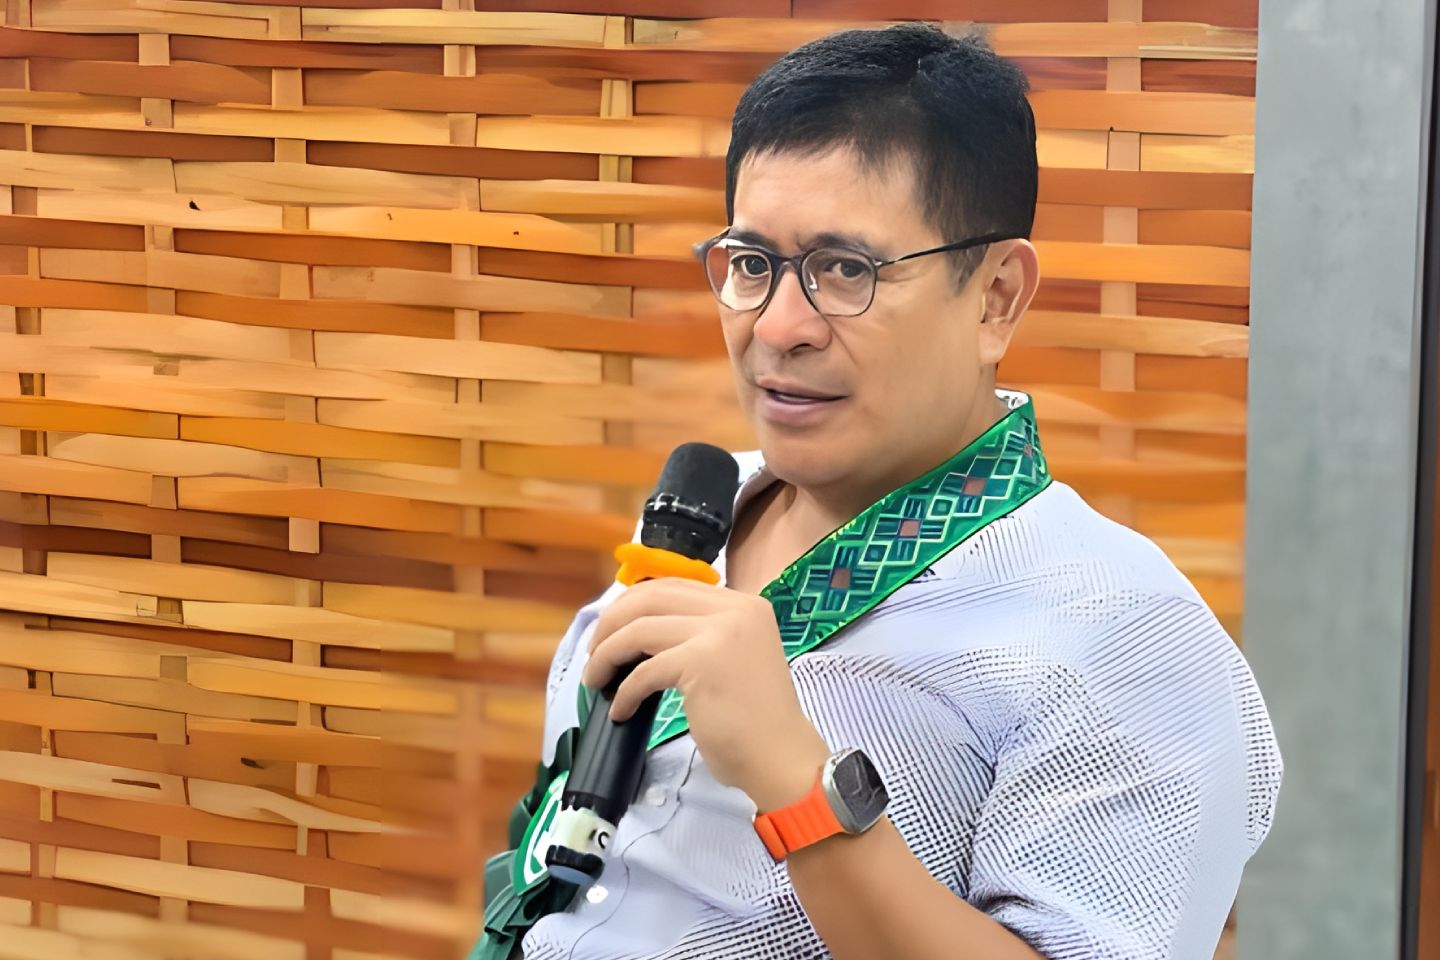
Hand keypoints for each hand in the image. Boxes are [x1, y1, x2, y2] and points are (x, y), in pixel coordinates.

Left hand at [583, 577, 830, 811]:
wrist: (781, 757)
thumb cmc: (756, 720)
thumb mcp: (731, 659)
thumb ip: (700, 635)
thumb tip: (640, 630)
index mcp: (743, 604)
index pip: (673, 586)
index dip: (632, 605)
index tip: (611, 630)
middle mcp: (734, 609)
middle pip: (650, 597)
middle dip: (612, 623)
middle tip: (595, 652)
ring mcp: (720, 632)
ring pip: (639, 629)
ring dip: (607, 655)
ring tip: (596, 680)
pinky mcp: (702, 662)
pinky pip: (644, 670)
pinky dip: (624, 691)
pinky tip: (621, 710)